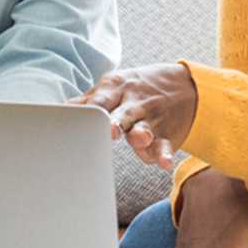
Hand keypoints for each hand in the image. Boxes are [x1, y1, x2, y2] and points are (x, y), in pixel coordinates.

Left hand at [73, 63, 197, 168]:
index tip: (78, 120)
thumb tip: (60, 107)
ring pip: (144, 128)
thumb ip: (89, 100)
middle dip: (115, 122)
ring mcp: (151, 119)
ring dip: (141, 134)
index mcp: (115, 90)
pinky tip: (164, 162)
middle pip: (122, 113)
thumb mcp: (114, 87)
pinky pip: (165, 145)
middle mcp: (133, 103)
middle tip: (110, 130)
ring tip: (139, 139)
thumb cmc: (137, 89)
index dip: (90, 111)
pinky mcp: (167, 134)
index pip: (100, 101)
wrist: (187, 85)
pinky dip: (165, 154)